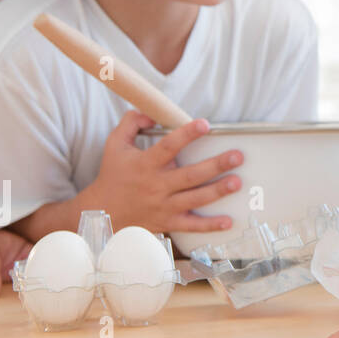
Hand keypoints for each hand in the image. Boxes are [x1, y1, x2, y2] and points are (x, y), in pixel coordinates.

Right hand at [82, 112, 242, 233]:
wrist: (101, 212)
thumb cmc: (112, 175)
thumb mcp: (115, 144)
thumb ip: (131, 123)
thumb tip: (148, 112)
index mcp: (146, 164)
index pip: (168, 146)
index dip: (186, 135)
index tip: (204, 124)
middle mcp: (156, 185)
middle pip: (190, 175)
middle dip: (215, 165)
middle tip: (237, 156)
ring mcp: (163, 206)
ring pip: (194, 199)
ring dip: (217, 191)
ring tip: (237, 181)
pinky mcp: (167, 222)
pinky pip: (190, 225)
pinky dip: (210, 226)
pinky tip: (228, 220)